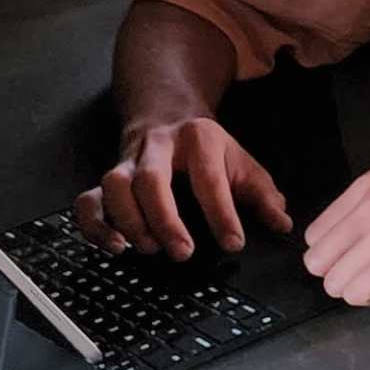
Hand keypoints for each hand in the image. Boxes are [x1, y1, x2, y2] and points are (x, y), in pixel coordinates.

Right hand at [82, 115, 292, 260]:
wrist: (167, 116)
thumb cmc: (208, 150)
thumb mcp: (241, 163)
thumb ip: (263, 195)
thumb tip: (282, 224)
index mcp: (199, 139)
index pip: (209, 178)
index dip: (222, 214)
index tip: (233, 243)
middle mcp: (157, 147)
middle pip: (151, 179)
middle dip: (165, 219)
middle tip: (183, 252)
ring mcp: (127, 163)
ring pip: (115, 186)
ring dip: (127, 221)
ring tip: (147, 248)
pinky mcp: (105, 180)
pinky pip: (88, 200)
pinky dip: (94, 225)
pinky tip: (114, 247)